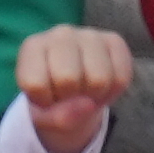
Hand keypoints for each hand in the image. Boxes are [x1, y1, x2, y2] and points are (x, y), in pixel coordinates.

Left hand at [16, 25, 132, 152]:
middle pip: (68, 80)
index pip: (36, 84)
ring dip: (94, 96)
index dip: (43, 101)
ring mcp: (89, 34)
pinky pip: (121, 78)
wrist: (73, 88)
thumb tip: (88, 105)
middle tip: (68, 94)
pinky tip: (100, 86)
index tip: (45, 96)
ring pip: (99, 79)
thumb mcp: (42, 116)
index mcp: (32, 47)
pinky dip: (112, 92)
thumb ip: (56, 117)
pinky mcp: (115, 40)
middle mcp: (60, 34)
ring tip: (84, 91)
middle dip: (69, 98)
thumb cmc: (51, 98)